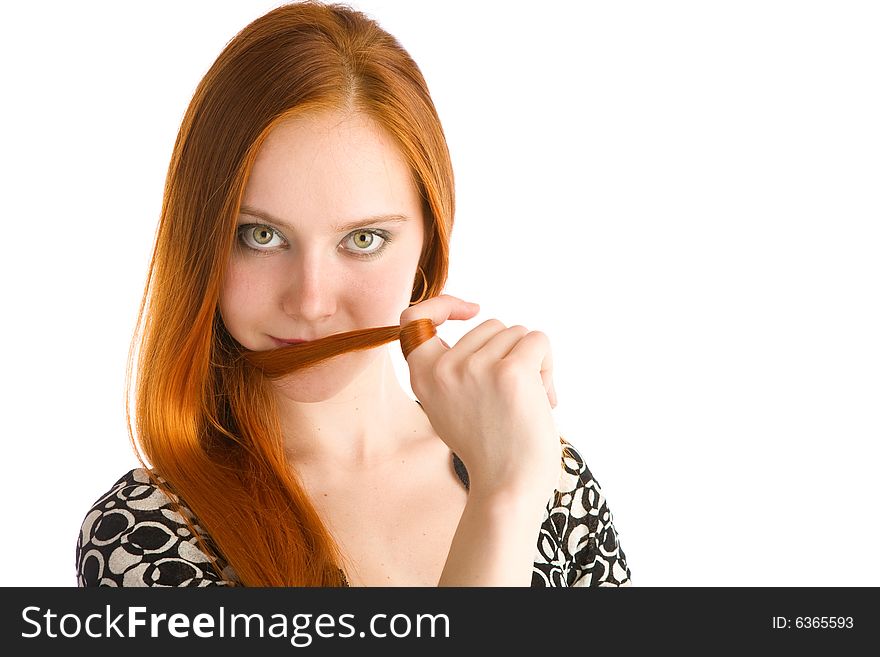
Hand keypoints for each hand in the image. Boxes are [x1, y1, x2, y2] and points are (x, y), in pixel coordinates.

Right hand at [400, 294, 561, 502]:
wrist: (509, 487)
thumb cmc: (489, 448)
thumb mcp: (450, 405)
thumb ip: (455, 368)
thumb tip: (486, 327)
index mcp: (423, 376)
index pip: (413, 318)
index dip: (442, 305)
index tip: (469, 310)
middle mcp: (444, 367)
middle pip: (490, 325)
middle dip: (509, 352)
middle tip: (511, 397)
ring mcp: (476, 367)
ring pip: (517, 334)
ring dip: (531, 362)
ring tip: (525, 402)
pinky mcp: (510, 371)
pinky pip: (539, 341)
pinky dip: (548, 366)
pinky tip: (543, 399)